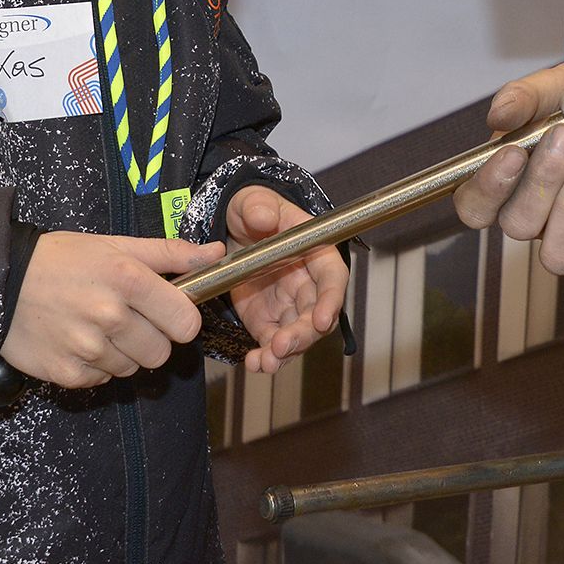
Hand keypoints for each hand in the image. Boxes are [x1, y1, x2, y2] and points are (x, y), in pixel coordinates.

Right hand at [0, 232, 222, 388]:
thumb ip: (170, 253)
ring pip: (132, 368)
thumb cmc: (62, 259)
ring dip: (121, 352)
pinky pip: (101, 380)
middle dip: (151, 338)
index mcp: (128, 279)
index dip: (180, 319)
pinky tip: (76, 341)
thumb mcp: (116, 245)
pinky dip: (94, 365)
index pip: (186, 323)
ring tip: (96, 326)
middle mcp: (111, 315)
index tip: (166, 312)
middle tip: (126, 318)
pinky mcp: (67, 373)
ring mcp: (88, 348)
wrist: (0, 281)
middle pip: (162, 352)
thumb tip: (216, 254)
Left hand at [223, 187, 347, 374]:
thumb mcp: (253, 200)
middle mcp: (308, 284)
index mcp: (315, 253)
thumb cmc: (254, 209)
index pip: (332, 278)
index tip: (322, 319)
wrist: (231, 228)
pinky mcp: (267, 321)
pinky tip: (254, 364)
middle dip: (302, 334)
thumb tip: (262, 217)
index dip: (330, 300)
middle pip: (316, 316)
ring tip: (266, 363)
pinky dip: (265, 357)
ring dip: (285, 353)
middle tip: (282, 345)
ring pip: (297, 336)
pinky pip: (271, 344)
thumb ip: (258, 206)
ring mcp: (288, 306)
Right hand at [451, 61, 563, 276]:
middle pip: (518, 225)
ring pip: (559, 254)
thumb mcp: (554, 88)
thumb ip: (524, 97)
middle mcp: (537, 212)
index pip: (474, 206)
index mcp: (509, 180)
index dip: (486, 189)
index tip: (512, 153)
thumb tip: (499, 114)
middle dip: (541, 181)